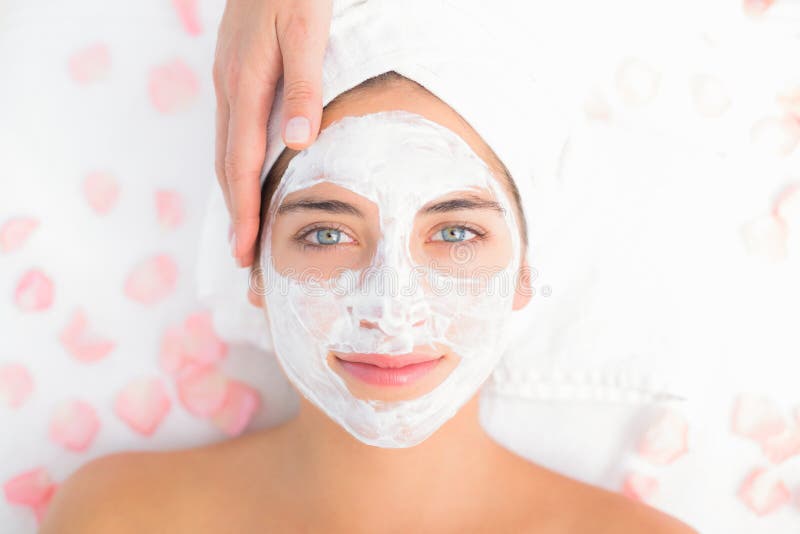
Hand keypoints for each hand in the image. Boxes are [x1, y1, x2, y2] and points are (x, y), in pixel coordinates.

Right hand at [213, 0, 332, 266]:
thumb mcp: (308, 32)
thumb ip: (304, 86)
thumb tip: (300, 143)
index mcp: (245, 83)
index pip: (243, 162)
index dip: (244, 210)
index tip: (246, 249)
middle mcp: (229, 87)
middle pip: (227, 164)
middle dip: (234, 213)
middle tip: (242, 257)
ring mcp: (227, 80)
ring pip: (226, 149)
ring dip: (233, 193)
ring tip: (243, 230)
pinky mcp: (234, 73)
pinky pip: (232, 131)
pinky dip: (237, 164)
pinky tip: (247, 176)